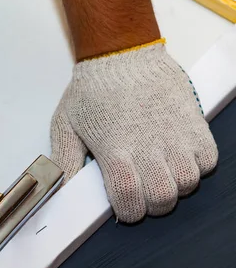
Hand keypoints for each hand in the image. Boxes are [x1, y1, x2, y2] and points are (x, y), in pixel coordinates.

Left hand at [50, 42, 217, 222]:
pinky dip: (198, 166)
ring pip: (188, 182)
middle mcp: (146, 145)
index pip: (129, 200)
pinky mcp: (192, 122)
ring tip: (162, 175)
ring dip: (176, 186)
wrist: (120, 54)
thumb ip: (64, 162)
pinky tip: (180, 158)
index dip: (129, 213)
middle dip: (153, 205)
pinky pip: (208, 158)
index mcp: (114, 150)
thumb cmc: (93, 89)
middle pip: (162, 197)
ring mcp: (173, 134)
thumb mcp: (66, 126)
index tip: (126, 209)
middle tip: (145, 194)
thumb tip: (60, 191)